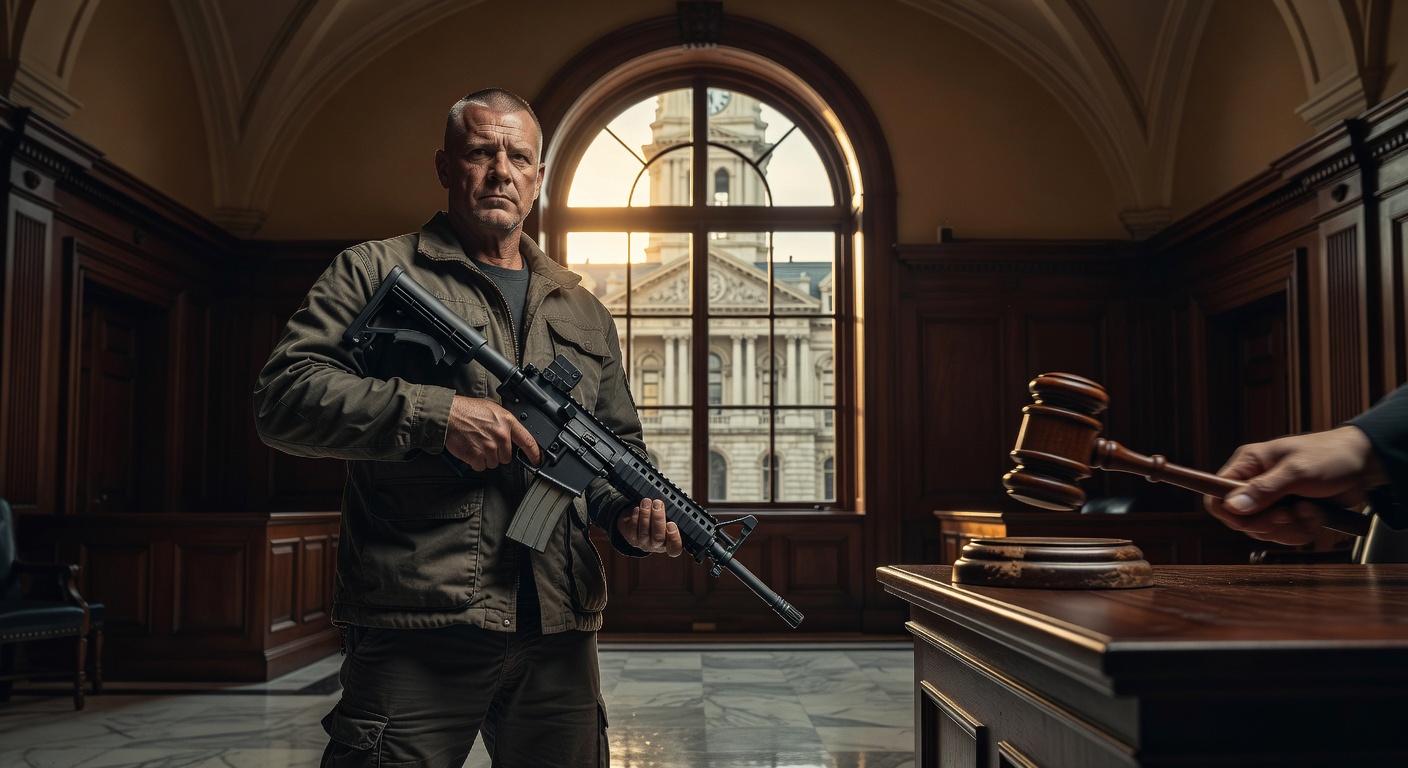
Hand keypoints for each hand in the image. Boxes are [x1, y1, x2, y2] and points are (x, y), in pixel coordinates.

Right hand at [445, 395, 540, 470]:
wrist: (448, 415)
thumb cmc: (467, 410)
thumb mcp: (492, 408)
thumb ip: (505, 421)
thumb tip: (512, 432)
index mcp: (507, 421)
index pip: (528, 441)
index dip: (535, 453)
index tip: (538, 460)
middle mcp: (501, 435)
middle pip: (507, 457)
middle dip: (498, 453)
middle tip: (485, 442)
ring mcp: (489, 446)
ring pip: (494, 463)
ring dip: (485, 457)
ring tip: (476, 443)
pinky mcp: (477, 456)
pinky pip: (481, 466)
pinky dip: (475, 462)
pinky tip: (470, 449)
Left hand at [618, 499, 683, 556]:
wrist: (636, 522)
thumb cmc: (655, 519)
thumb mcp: (666, 517)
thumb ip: (670, 515)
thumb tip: (669, 503)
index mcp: (670, 542)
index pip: (675, 548)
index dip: (674, 538)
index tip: (671, 524)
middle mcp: (657, 545)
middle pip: (659, 537)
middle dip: (658, 518)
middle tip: (657, 504)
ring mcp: (644, 543)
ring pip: (645, 532)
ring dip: (645, 514)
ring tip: (646, 502)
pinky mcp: (632, 539)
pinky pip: (632, 529)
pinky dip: (635, 517)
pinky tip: (637, 509)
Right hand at [1204, 426, 1382, 544]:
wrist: (1366, 465)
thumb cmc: (1331, 456)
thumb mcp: (1297, 471)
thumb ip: (1264, 490)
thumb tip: (1232, 506)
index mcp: (1248, 465)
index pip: (1216, 494)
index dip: (1229, 512)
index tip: (1251, 518)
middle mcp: (1255, 484)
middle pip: (1241, 521)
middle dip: (1269, 524)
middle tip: (1288, 515)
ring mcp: (1273, 502)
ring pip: (1264, 532)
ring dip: (1290, 528)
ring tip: (1309, 511)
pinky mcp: (1290, 515)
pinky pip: (1285, 535)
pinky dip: (1303, 530)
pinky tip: (1316, 514)